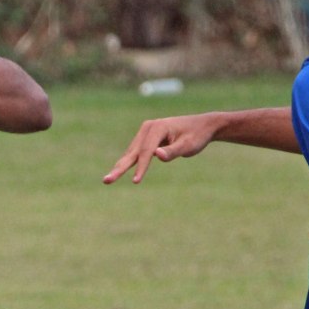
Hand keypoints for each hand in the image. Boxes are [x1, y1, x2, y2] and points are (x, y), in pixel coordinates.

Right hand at [101, 114, 227, 183]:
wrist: (202, 126)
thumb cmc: (197, 136)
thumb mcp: (189, 145)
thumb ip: (173, 151)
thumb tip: (157, 155)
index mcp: (158, 127)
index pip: (146, 151)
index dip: (141, 167)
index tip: (136, 182)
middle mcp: (148, 128)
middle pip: (133, 152)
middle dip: (120, 168)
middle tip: (106, 181)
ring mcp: (145, 132)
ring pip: (131, 153)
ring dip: (120, 167)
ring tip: (107, 180)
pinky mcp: (146, 138)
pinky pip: (135, 153)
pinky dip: (127, 163)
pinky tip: (117, 171)